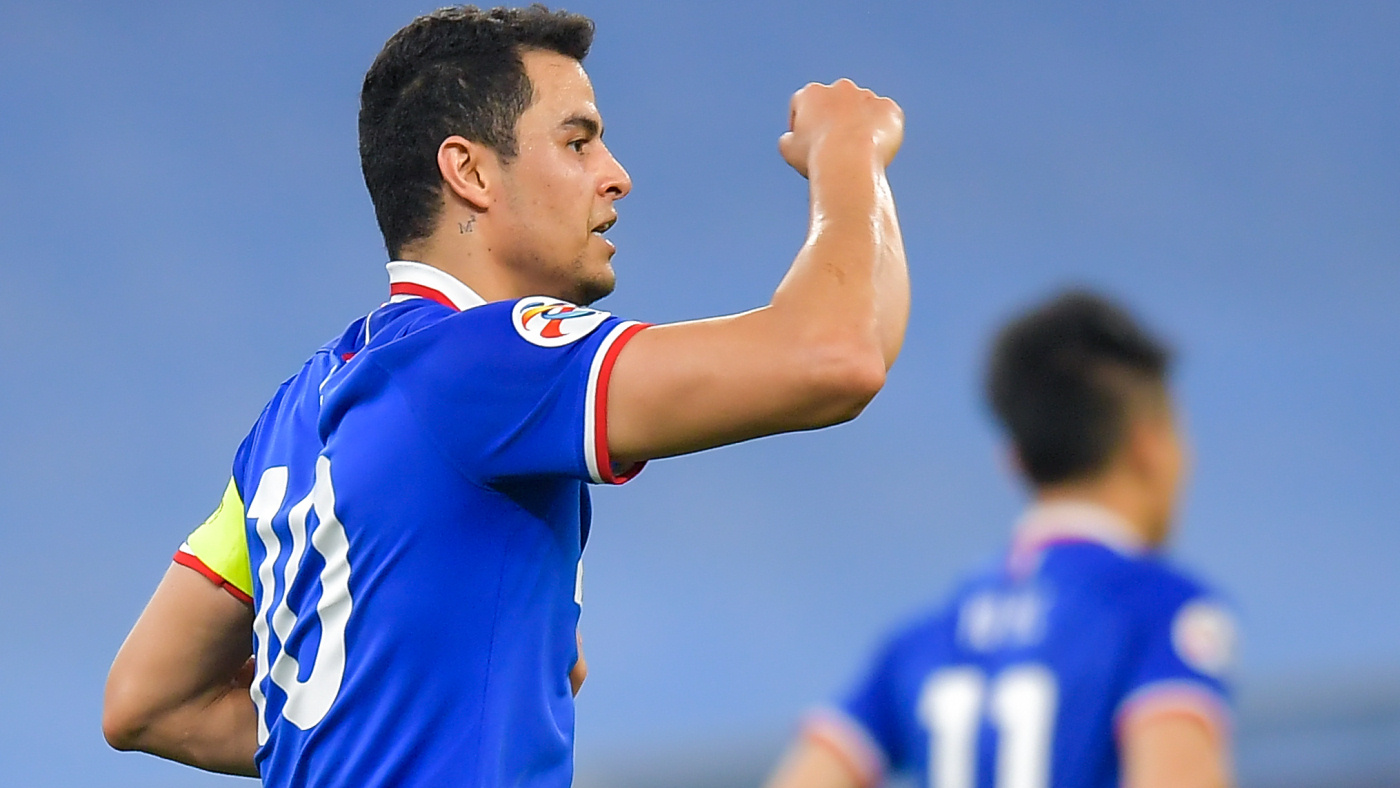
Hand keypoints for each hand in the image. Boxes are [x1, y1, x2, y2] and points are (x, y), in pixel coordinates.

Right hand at [779, 79, 903, 177]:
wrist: (849, 162)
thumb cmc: (815, 157)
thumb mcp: (788, 150)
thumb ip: (789, 138)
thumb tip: (792, 138)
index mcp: (812, 93)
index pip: (804, 103)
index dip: (804, 122)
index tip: (807, 142)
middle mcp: (840, 88)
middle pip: (836, 102)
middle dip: (835, 119)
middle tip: (836, 146)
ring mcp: (867, 96)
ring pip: (864, 110)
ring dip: (861, 125)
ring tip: (858, 153)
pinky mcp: (889, 109)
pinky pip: (887, 120)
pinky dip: (883, 132)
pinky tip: (875, 150)